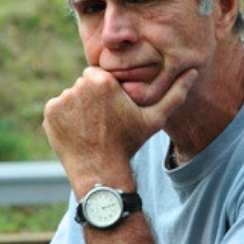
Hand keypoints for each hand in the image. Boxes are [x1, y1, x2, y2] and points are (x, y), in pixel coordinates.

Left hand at [43, 66, 197, 195]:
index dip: (110, 91)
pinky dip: (66, 117)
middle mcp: (79, 86)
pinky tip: (80, 131)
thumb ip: (175, 93)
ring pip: (73, 96)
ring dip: (81, 106)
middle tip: (105, 119)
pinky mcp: (50, 113)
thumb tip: (193, 72)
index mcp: (103, 81)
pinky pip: (59, 108)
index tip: (115, 108)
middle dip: (94, 96)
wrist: (101, 171)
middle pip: (87, 84)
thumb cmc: (130, 143)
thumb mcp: (156, 118)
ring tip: (93, 127)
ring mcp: (62, 100)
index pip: (103, 75)